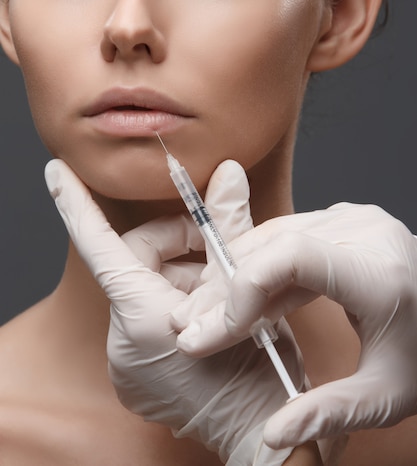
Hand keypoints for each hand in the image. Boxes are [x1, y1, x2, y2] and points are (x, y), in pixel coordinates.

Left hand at [44, 159, 307, 465]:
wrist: (265, 440)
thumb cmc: (261, 371)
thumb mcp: (249, 290)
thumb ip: (230, 226)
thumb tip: (226, 172)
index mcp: (145, 317)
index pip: (98, 245)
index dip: (75, 203)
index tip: (54, 171)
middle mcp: (123, 343)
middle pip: (137, 261)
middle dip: (176, 245)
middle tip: (216, 251)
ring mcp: (125, 364)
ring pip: (144, 289)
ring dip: (180, 276)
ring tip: (219, 289)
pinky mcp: (132, 377)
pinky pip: (143, 320)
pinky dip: (171, 305)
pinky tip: (205, 314)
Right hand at [174, 200, 416, 449]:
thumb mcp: (386, 395)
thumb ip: (330, 412)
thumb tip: (274, 435)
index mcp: (379, 274)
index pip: (292, 258)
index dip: (243, 290)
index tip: (216, 331)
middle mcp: (366, 232)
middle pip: (272, 247)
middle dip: (225, 291)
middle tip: (192, 329)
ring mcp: (354, 219)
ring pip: (271, 237)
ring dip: (234, 277)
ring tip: (206, 317)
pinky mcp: (343, 219)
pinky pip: (285, 237)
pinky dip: (257, 267)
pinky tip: (239, 300)